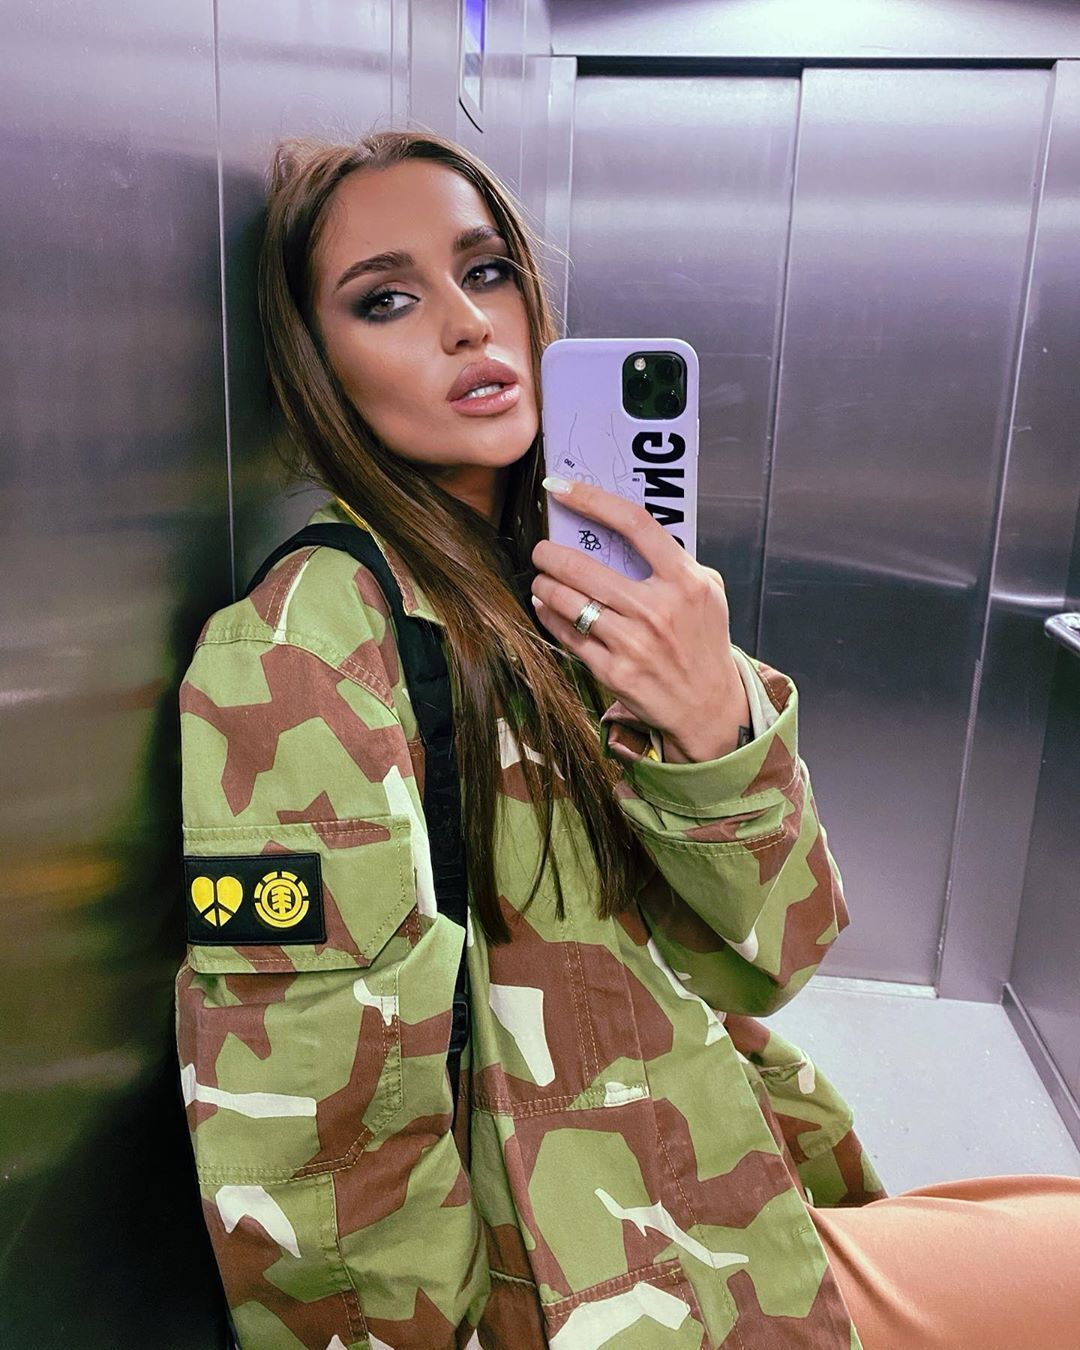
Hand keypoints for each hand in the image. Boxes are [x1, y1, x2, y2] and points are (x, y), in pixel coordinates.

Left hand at [530, 476, 748, 759]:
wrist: (709, 706)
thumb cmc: (704, 641)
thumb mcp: (707, 592)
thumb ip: (675, 560)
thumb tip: (626, 529)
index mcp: (685, 581)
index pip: (635, 523)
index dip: (592, 499)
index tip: (561, 488)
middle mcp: (658, 609)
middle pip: (585, 566)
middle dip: (550, 554)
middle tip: (541, 550)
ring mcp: (634, 643)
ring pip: (568, 601)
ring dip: (545, 585)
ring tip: (542, 580)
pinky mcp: (614, 671)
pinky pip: (567, 635)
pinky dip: (549, 617)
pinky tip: (545, 607)